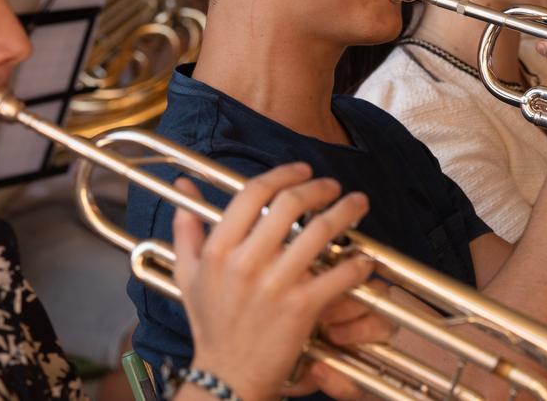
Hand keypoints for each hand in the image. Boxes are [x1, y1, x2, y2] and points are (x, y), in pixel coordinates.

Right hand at [174, 163, 380, 400]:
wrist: (227, 377)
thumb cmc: (211, 325)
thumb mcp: (188, 276)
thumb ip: (186, 231)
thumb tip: (183, 189)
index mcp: (219, 250)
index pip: (253, 192)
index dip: (284, 174)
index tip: (302, 170)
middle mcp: (245, 263)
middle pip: (291, 203)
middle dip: (319, 187)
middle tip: (334, 186)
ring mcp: (275, 285)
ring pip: (320, 231)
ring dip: (346, 211)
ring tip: (358, 204)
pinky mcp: (302, 308)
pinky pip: (339, 274)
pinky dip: (357, 262)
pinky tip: (363, 256)